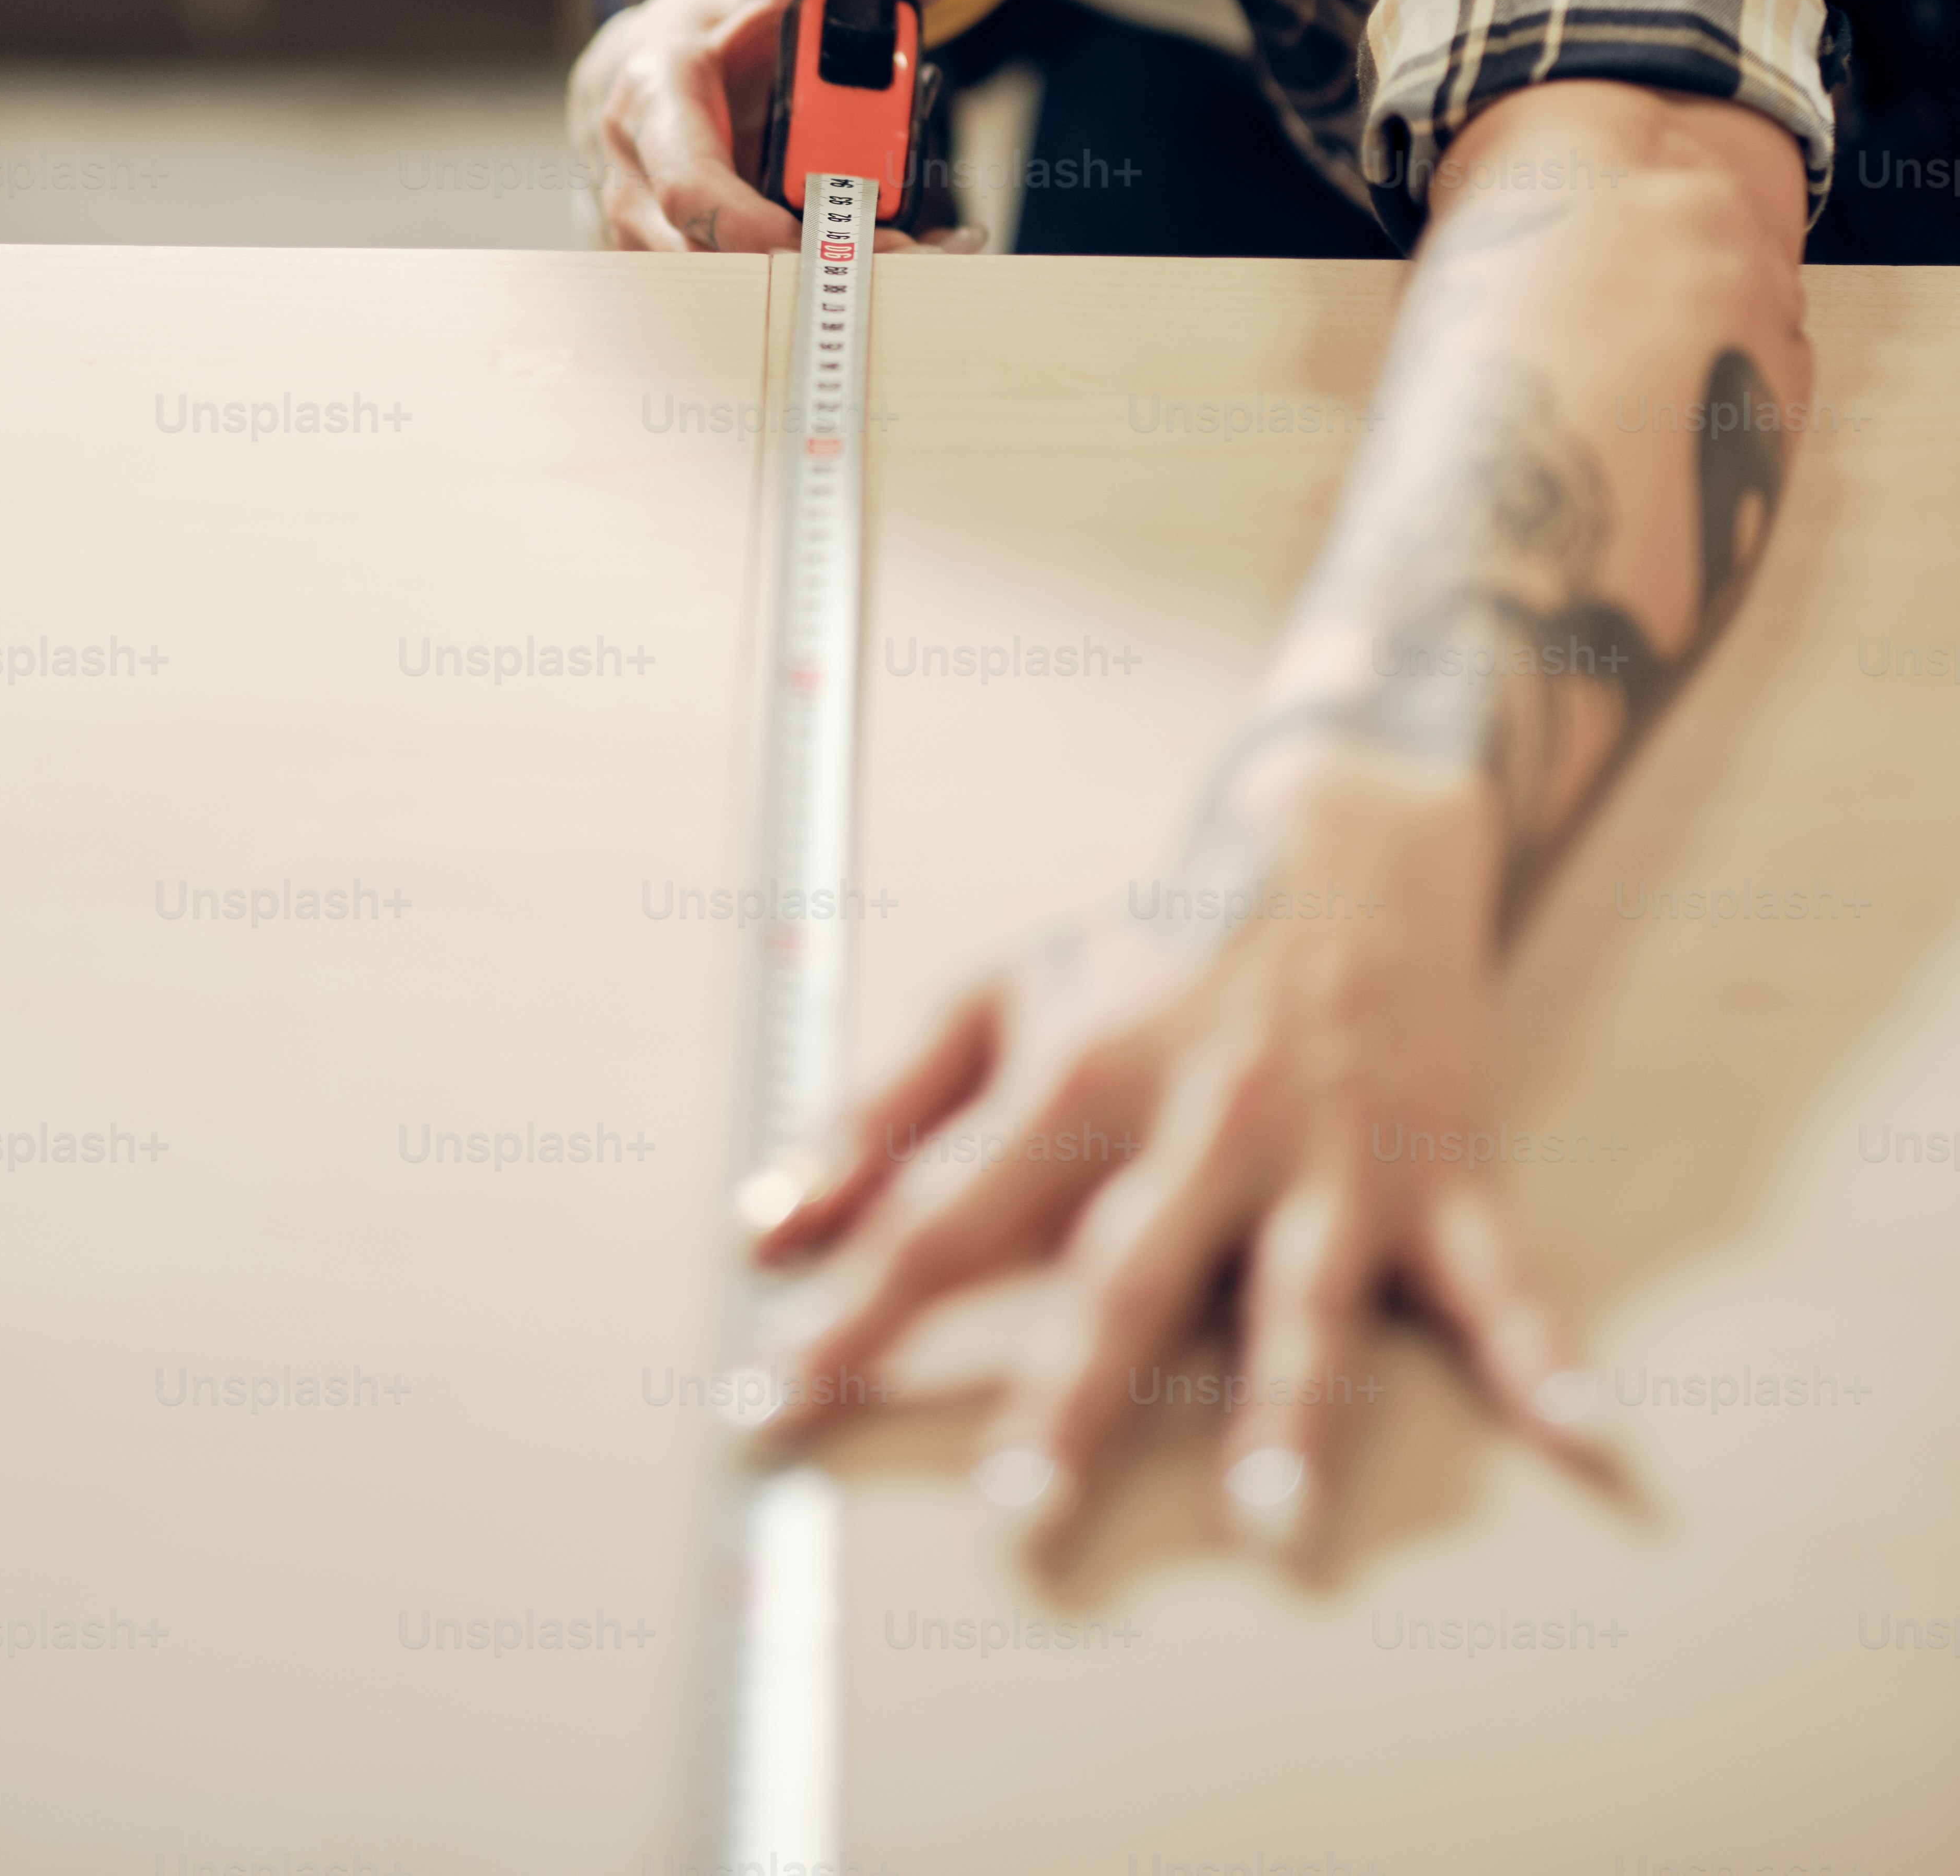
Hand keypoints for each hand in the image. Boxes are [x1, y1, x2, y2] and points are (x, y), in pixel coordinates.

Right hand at [567, 0, 982, 252]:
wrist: (650, 60)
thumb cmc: (711, 16)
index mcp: (654, 103)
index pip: (691, 188)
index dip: (758, 227)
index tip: (840, 236)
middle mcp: (640, 179)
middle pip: (722, 257)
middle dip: (821, 268)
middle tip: (919, 257)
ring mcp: (656, 230)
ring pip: (738, 286)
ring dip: (832, 281)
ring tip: (926, 257)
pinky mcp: (688, 257)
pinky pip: (750, 288)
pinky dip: (821, 282)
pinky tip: (894, 260)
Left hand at [745, 760, 1601, 1564]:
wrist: (1341, 831)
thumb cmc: (1149, 941)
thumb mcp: (996, 996)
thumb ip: (875, 1111)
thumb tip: (764, 1226)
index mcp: (1083, 1077)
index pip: (945, 1214)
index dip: (852, 1312)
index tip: (768, 1409)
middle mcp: (1205, 1121)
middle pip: (1126, 1272)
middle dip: (1072, 1394)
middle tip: (1020, 1517)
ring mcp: (1334, 1152)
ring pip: (1308, 1289)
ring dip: (1294, 1407)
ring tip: (1274, 1519)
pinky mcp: (1441, 1167)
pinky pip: (1499, 1274)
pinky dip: (1545, 1353)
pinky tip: (1587, 1437)